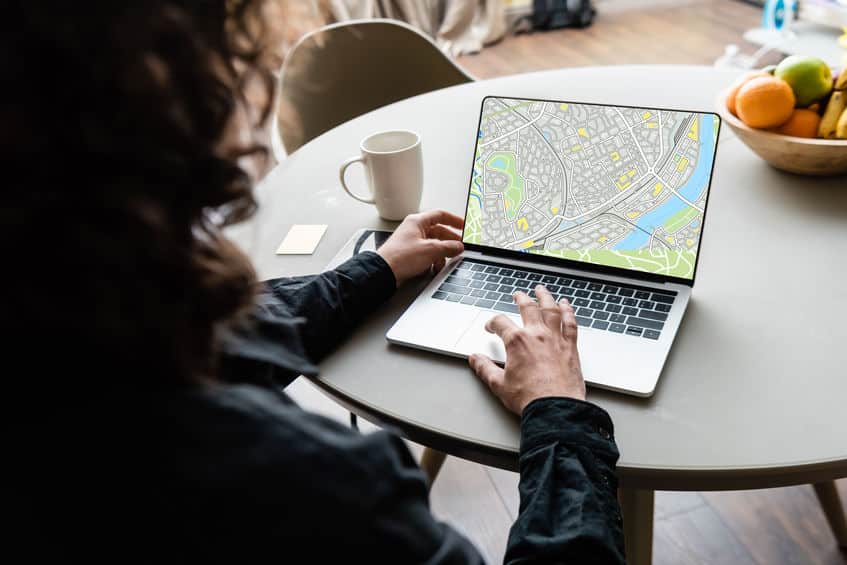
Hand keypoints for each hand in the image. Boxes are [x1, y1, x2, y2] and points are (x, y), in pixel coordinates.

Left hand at [377, 210, 464, 286]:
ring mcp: (412, 242)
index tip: (465, 226)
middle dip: (450, 241)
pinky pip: (427, 254)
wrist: (384, 273)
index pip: (440, 215)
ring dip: (442, 253)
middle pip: (438, 231)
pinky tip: (435, 267)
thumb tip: (459, 246)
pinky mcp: (410, 255)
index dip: (454, 220)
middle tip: (460, 247)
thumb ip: (449, 247)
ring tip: (447, 260)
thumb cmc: (400, 257)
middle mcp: (414, 230)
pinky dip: (433, 260)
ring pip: (434, 245)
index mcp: (417, 222)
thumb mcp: (431, 250)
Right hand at [469, 285, 585, 414]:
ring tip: (542, 291)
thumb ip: (484, 368)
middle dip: (521, 299)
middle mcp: (537, 335)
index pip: (500, 323)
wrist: (556, 408)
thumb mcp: (499, 384)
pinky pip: (570, 323)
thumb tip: (475, 359)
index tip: (491, 327)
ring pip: (551, 310)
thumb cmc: (529, 398)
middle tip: (518, 294)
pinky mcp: (571, 347)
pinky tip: (566, 306)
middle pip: (528, 307)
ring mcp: (556, 339)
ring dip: (546, 297)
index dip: (492, 323)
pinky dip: (568, 312)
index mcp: (517, 342)